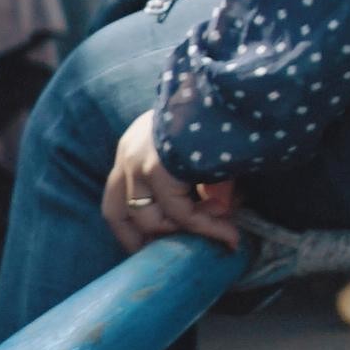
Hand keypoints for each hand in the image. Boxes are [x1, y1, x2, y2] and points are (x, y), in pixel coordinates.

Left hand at [100, 112, 243, 255]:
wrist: (232, 93)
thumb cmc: (225, 119)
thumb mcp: (204, 155)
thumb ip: (201, 186)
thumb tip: (219, 215)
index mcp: (136, 145)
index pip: (117, 196)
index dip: (131, 227)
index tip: (153, 246)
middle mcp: (128, 153)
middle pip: (116, 213)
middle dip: (144, 240)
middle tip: (174, 256)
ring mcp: (138, 161)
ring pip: (151, 219)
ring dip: (187, 234)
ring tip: (223, 235)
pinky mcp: (157, 168)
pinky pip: (180, 213)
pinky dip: (205, 228)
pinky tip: (229, 233)